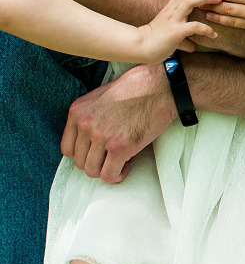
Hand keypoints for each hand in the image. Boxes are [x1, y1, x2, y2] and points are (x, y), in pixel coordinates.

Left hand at [61, 63, 175, 182]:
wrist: (159, 88)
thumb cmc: (135, 89)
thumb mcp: (100, 97)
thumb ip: (88, 117)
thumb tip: (87, 141)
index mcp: (77, 111)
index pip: (67, 148)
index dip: (83, 155)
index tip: (95, 153)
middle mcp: (85, 124)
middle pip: (80, 162)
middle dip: (96, 164)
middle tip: (110, 159)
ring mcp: (101, 136)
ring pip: (93, 171)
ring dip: (106, 170)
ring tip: (119, 162)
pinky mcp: (119, 147)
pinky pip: (109, 175)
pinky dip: (118, 175)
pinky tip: (126, 165)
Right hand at [137, 0, 221, 60]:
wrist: (141, 47)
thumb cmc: (155, 39)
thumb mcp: (168, 27)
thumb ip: (180, 30)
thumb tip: (193, 45)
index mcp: (171, 7)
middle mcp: (172, 10)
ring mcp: (174, 20)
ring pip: (189, 2)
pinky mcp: (176, 32)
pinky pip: (193, 27)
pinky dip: (205, 29)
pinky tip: (213, 34)